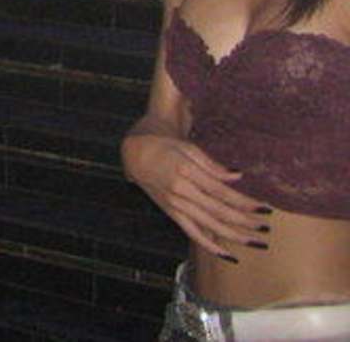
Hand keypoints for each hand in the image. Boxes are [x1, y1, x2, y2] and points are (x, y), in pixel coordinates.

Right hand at [124, 132, 269, 256]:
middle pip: (219, 212)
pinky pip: (193, 234)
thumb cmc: (165, 147)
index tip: (264, 208)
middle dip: (245, 222)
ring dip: (235, 236)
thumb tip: (238, 176)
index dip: (244, 202)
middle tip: (266, 227)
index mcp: (186, 172)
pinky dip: (210, 246)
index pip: (222, 192)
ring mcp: (176, 205)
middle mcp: (181, 192)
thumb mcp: (188, 148)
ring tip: (257, 243)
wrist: (136, 154)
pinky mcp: (172, 214)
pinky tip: (228, 255)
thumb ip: (212, 165)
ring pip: (209, 226)